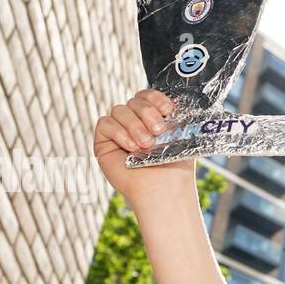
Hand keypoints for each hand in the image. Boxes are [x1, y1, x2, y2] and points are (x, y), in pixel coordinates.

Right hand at [93, 88, 195, 207]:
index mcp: (152, 119)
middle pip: (134, 100)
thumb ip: (174, 115)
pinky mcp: (103, 143)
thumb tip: (174, 100)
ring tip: (146, 145)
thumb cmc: (174, 166)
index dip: (155, 97)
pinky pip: (105, 124)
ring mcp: (118, 132)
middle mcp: (134, 123)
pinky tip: (131, 148)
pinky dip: (119, 133)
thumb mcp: (180, 135)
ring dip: (135, 126)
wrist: (164, 188)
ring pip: (119, 110)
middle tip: (159, 132)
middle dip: (147, 113)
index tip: (168, 110)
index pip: (146, 95)